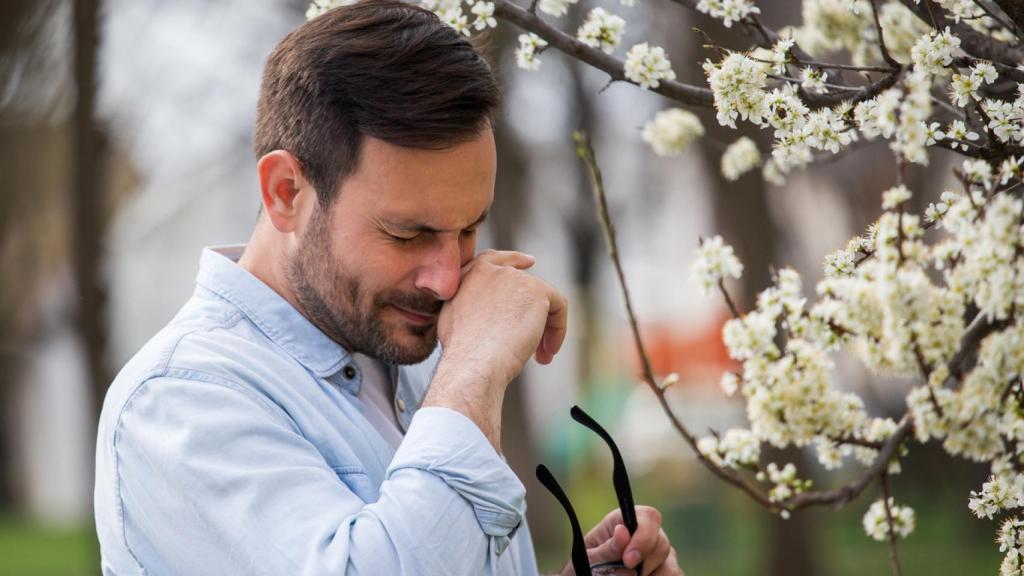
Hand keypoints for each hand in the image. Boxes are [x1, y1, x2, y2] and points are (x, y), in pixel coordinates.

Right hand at [424, 250, 567, 447]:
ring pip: (542, 301)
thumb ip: (472, 308)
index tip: (530, 263)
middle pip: (525, 285)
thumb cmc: (462, 355)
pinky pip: (558, 307)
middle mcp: (492, 270)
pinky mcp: (537, 290)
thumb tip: (489, 318)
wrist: (472, 363)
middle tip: (537, 346)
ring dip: (544, 330)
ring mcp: (515, 277)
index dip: (514, 261)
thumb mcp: (455, 321)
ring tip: (540, 358)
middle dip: (532, 315)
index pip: (495, 260)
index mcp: (470, 275)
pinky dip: (558, 330)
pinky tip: (547, 354)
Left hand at [560, 507, 682, 575]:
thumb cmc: (586, 567)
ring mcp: (658, 556)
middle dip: (646, 564)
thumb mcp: (589, 558)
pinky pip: (675, 575)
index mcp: (625, 522)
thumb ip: (606, 550)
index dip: (643, 537)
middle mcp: (646, 536)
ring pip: (671, 565)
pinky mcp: (664, 572)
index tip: (628, 560)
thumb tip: (622, 531)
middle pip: (662, 543)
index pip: (648, 516)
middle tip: (627, 575)